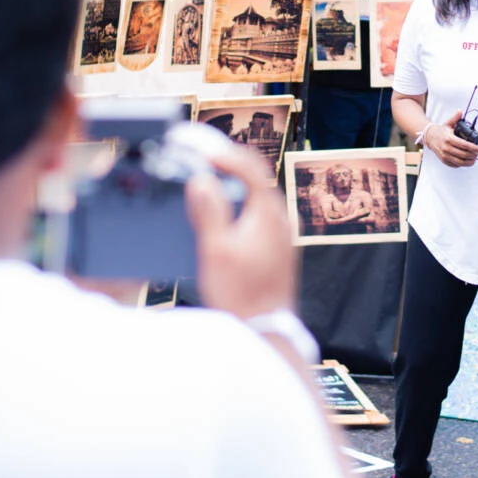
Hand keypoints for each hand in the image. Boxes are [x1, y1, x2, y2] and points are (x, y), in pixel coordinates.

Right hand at [185, 145, 295, 320]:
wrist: (266, 330)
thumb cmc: (242, 295)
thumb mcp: (216, 252)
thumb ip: (209, 212)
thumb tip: (201, 178)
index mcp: (268, 213)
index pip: (249, 166)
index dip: (223, 152)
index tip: (197, 147)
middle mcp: (280, 218)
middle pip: (254, 176)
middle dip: (225, 161)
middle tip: (198, 152)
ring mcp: (280, 233)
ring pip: (255, 193)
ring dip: (230, 181)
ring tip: (203, 174)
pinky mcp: (275, 247)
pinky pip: (256, 211)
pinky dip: (236, 200)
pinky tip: (219, 209)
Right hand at [425, 112, 477, 168]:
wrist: (429, 137)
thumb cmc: (440, 131)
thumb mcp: (448, 123)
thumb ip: (455, 118)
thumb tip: (460, 111)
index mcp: (449, 138)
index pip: (465, 145)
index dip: (475, 148)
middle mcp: (446, 148)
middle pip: (464, 154)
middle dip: (474, 155)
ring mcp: (445, 155)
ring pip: (460, 162)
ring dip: (469, 162)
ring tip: (474, 159)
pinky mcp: (444, 160)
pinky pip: (455, 164)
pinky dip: (462, 164)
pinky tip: (467, 161)